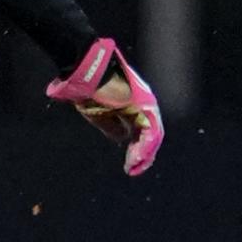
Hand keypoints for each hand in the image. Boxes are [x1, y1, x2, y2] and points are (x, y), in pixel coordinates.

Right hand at [47, 38, 162, 176]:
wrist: (89, 72)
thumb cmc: (90, 90)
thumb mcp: (100, 114)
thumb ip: (112, 127)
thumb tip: (122, 139)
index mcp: (133, 105)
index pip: (140, 130)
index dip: (136, 148)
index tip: (129, 163)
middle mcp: (143, 104)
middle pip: (150, 134)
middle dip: (142, 154)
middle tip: (134, 168)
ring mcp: (146, 104)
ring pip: (152, 135)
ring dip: (144, 154)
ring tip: (135, 166)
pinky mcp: (144, 107)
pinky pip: (149, 132)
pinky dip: (143, 148)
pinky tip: (135, 159)